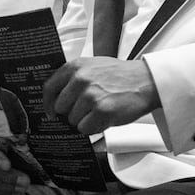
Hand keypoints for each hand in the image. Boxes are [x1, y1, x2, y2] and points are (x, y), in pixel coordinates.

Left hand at [43, 58, 160, 135]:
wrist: (146, 80)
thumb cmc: (120, 75)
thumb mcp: (92, 66)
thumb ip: (73, 77)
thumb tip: (56, 97)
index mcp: (74, 67)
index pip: (49, 88)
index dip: (47, 103)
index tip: (50, 112)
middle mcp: (80, 79)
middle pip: (61, 108)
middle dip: (72, 112)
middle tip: (88, 109)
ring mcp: (91, 95)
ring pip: (73, 120)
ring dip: (85, 120)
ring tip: (100, 110)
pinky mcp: (102, 110)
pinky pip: (86, 128)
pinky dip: (94, 127)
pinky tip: (105, 118)